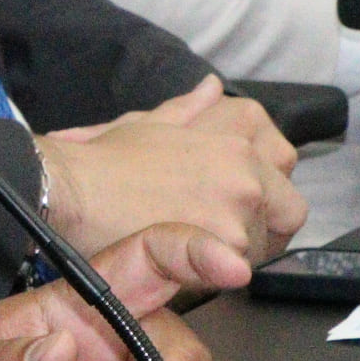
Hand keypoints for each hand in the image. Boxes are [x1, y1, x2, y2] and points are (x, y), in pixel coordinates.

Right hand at [38, 77, 306, 264]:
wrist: (70, 192)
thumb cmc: (103, 161)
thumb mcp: (148, 123)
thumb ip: (190, 108)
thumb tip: (211, 88)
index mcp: (237, 137)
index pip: (285, 166)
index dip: (267, 190)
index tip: (244, 203)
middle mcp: (248, 172)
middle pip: (289, 212)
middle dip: (266, 224)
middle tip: (225, 233)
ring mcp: (240, 212)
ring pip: (263, 246)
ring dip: (235, 251)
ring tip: (190, 248)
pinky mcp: (226, 251)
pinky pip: (237, 272)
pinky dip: (215, 272)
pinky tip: (184, 267)